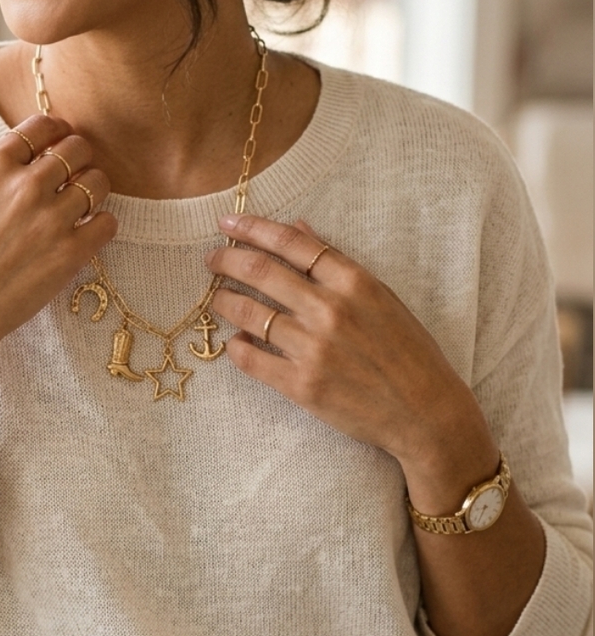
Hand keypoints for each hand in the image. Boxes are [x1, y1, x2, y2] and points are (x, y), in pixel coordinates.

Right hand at [0, 115, 115, 363]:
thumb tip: (20, 171)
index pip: (41, 126)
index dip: (56, 132)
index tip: (59, 141)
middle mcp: (25, 184)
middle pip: (76, 147)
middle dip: (79, 158)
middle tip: (74, 176)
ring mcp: (51, 218)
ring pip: (97, 181)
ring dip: (93, 190)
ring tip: (83, 206)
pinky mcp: (70, 252)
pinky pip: (108, 222)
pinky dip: (102, 226)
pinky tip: (87, 235)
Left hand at [206, 216, 487, 468]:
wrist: (425, 412)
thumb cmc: (409, 352)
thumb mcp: (381, 297)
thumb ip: (337, 263)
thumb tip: (298, 227)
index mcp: (355, 282)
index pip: (291, 243)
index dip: (253, 228)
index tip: (227, 223)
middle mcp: (330, 310)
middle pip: (261, 271)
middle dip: (226, 260)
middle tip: (210, 259)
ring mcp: (313, 349)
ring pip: (249, 314)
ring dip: (224, 301)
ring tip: (216, 298)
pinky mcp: (301, 386)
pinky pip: (251, 359)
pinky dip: (236, 346)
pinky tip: (235, 341)